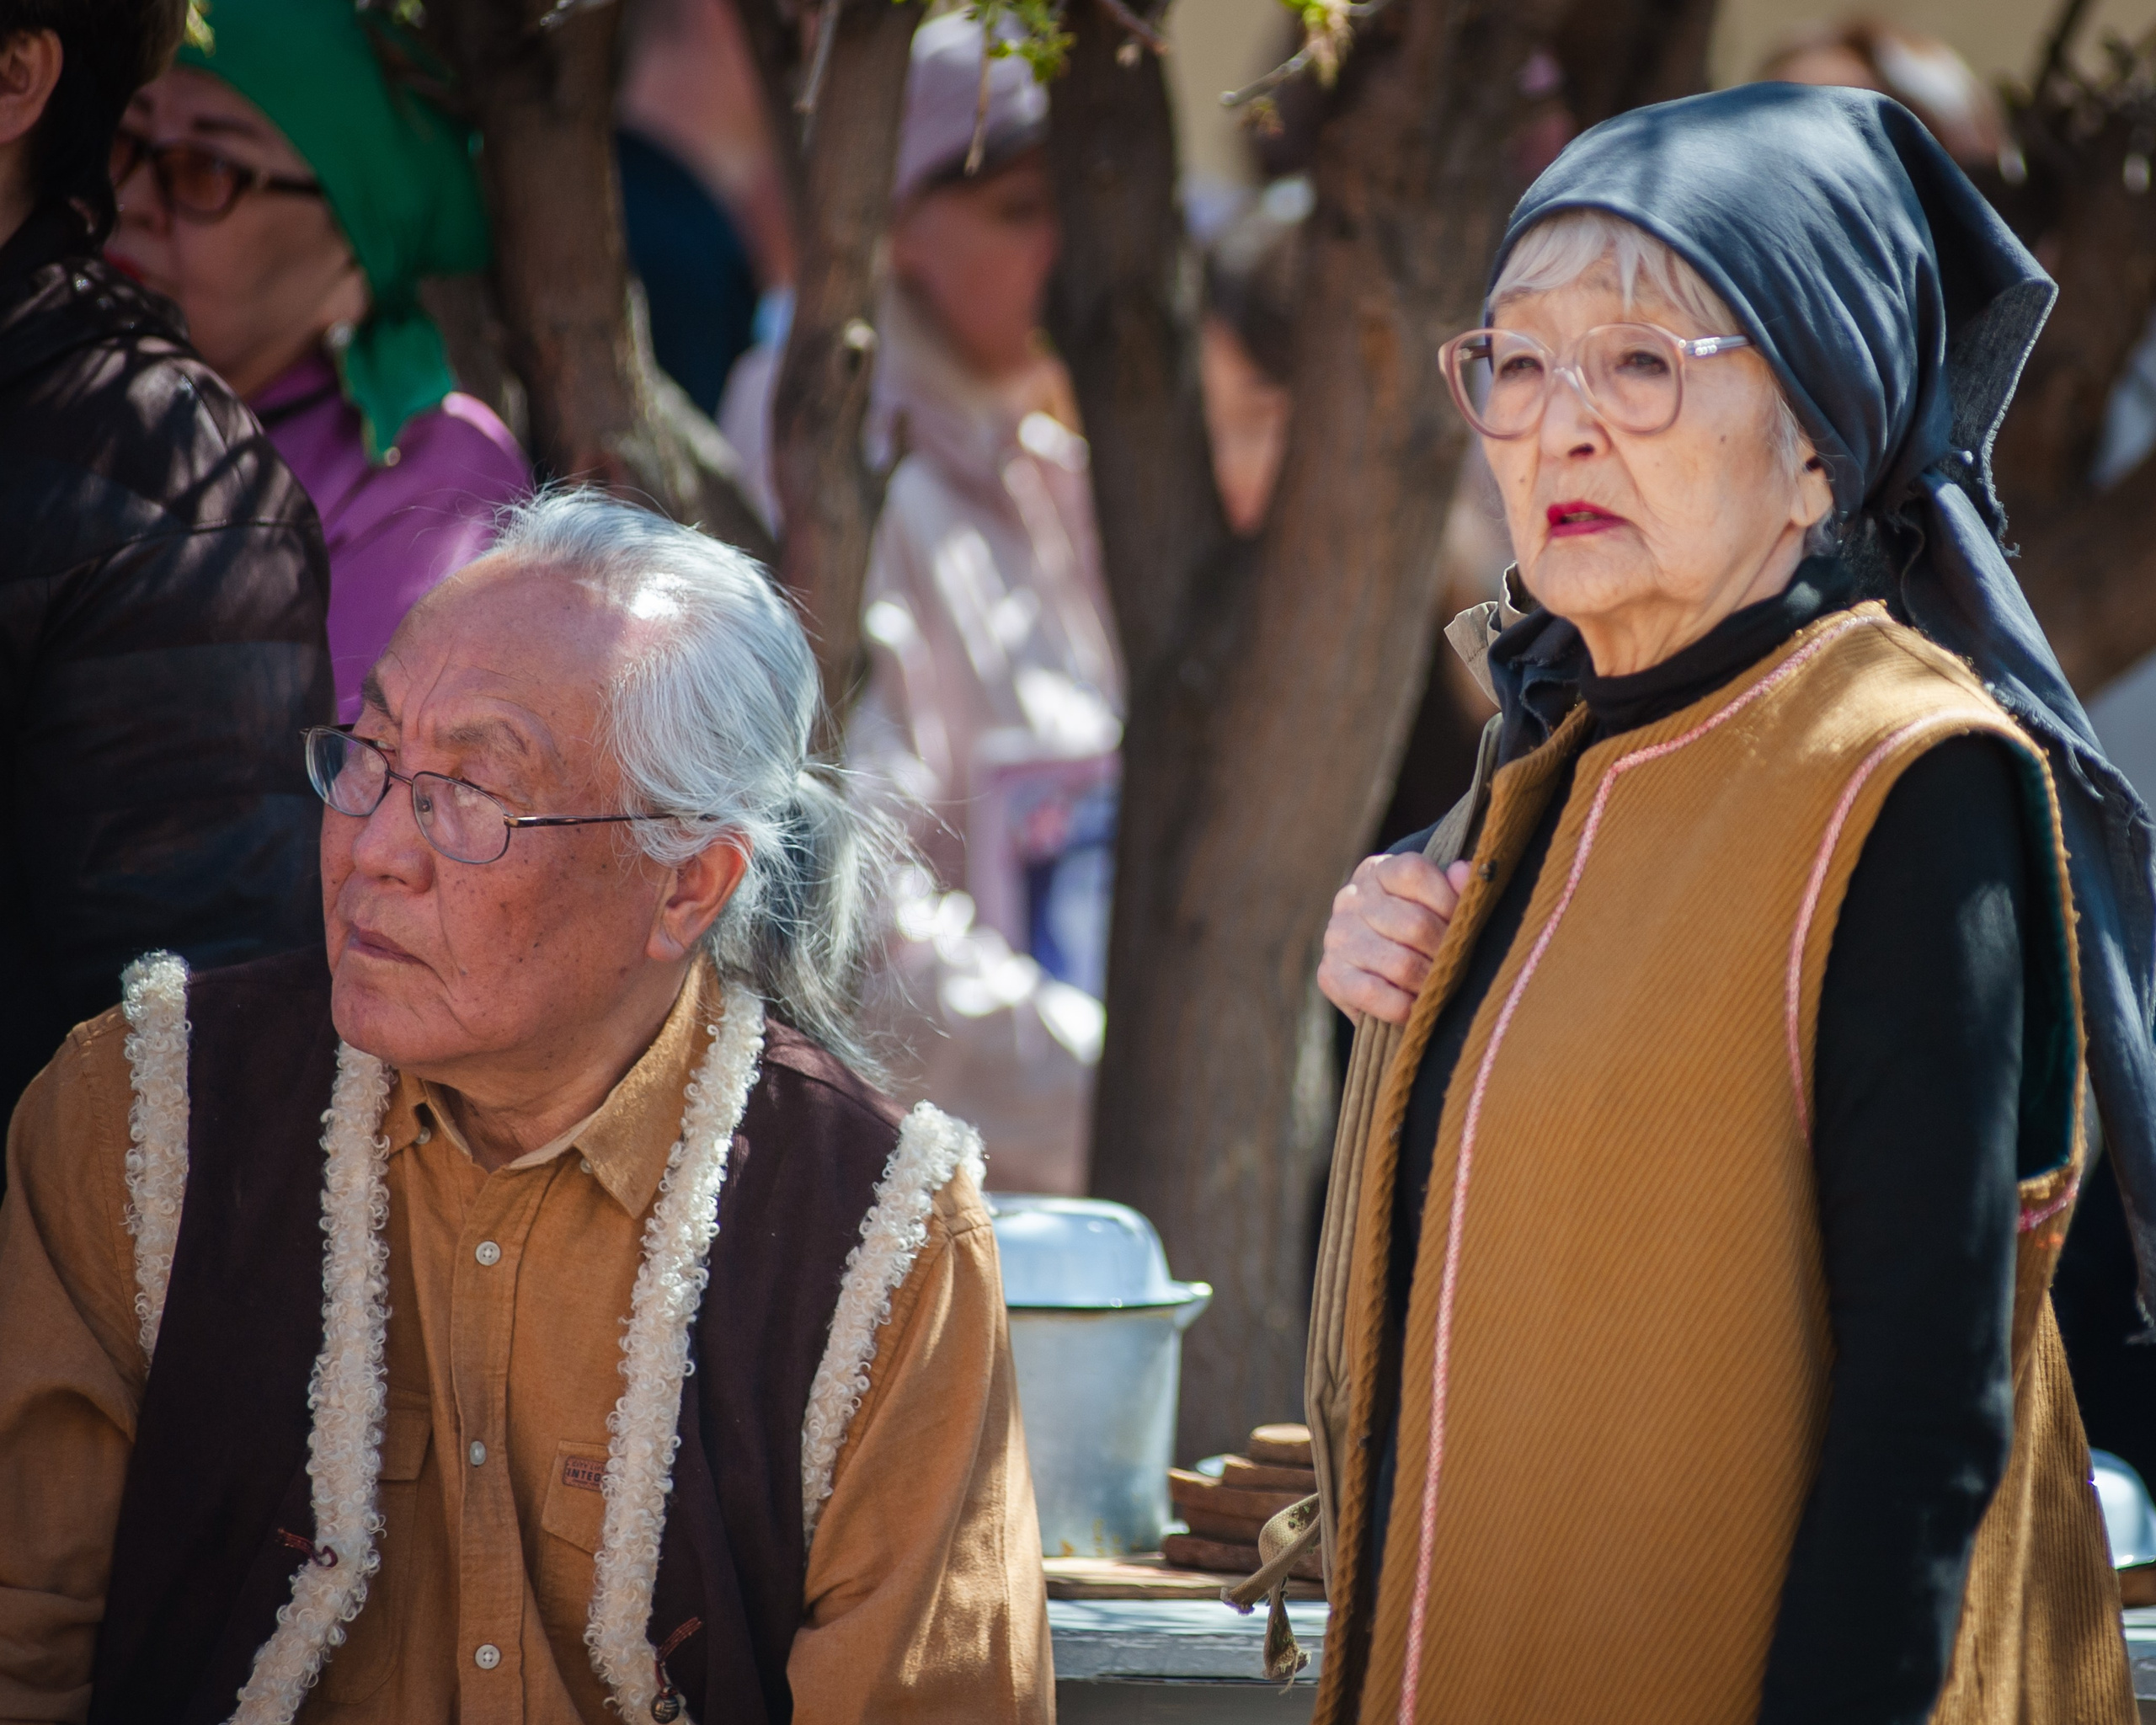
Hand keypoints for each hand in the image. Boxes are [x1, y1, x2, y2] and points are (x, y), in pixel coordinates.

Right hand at [1317, 852, 1474, 1024]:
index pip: (1415, 874)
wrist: (1373, 969)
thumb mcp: (1433, 901)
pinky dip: (1404, 1006)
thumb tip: (1464, 872)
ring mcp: (1337, 937)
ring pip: (1400, 963)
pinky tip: (1416, 1008)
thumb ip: (1453, 888)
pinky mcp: (1330, 974)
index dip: (1449, 901)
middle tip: (1460, 967)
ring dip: (1429, 982)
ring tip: (1442, 988)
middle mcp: (1351, 899)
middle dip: (1446, 952)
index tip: (1465, 925)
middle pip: (1415, 924)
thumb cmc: (1413, 930)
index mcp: (1378, 871)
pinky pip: (1373, 993)